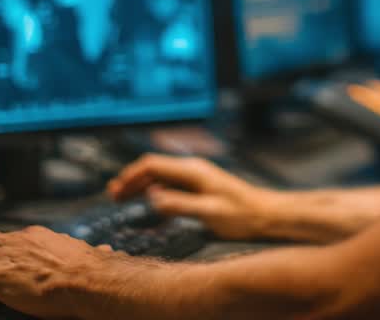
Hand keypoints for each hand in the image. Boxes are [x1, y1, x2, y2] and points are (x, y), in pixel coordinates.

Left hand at [0, 226, 117, 317]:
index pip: (15, 235)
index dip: (5, 242)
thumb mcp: (91, 256)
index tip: (2, 248)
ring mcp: (3, 258)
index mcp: (37, 237)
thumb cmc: (88, 271)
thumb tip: (108, 250)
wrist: (83, 280)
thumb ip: (94, 252)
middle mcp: (16, 242)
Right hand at [107, 153, 276, 239]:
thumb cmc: (242, 215)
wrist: (267, 215)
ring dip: (140, 185)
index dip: (131, 176)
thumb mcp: (210, 213)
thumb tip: (152, 197)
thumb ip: (180, 204)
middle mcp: (192, 169)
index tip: (116, 190)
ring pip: (160, 176)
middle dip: (131, 179)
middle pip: (153, 168)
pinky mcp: (200, 187)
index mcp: (192, 171)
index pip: (152, 164)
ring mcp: (196, 177)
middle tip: (112, 195)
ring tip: (122, 198)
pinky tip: (147, 202)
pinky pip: (171, 184)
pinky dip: (154, 191)